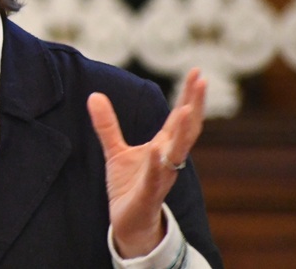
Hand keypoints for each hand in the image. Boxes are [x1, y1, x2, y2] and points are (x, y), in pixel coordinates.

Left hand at [87, 68, 205, 257]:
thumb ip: (107, 125)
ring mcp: (161, 177)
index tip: (197, 71)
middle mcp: (168, 159)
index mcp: (163, 146)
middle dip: (194, 105)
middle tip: (201, 81)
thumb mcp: (115, 151)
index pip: (180, 116)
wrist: (128, 223)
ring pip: (177, 153)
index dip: (188, 95)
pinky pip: (156, 178)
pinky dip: (158, 164)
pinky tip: (158, 150)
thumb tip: (94, 95)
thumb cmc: (129, 186)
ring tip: (188, 110)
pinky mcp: (149, 195)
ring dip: (184, 132)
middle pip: (186, 129)